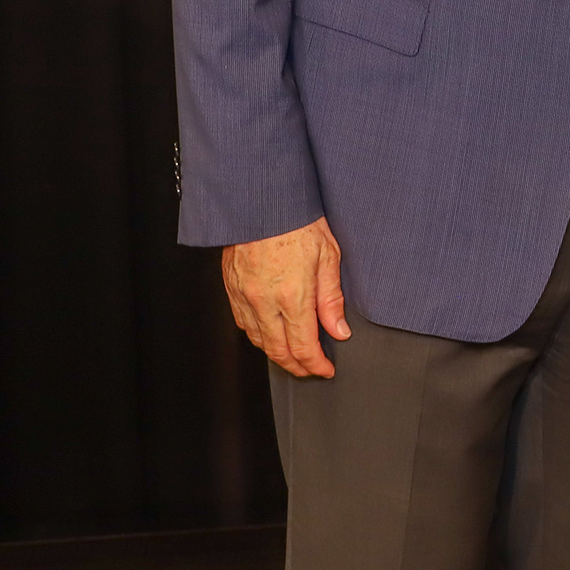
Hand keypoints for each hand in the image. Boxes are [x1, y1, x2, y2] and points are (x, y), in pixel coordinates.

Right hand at [222, 215, 350, 377]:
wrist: (262, 200)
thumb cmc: (297, 221)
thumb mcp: (328, 255)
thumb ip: (331, 298)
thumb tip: (338, 329)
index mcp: (293, 294)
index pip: (303, 346)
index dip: (315, 365)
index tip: (325, 369)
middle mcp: (264, 301)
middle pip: (279, 351)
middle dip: (297, 367)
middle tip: (311, 369)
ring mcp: (244, 296)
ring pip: (258, 341)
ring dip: (277, 354)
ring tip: (293, 355)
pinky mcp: (231, 288)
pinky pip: (243, 324)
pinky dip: (259, 336)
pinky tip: (270, 334)